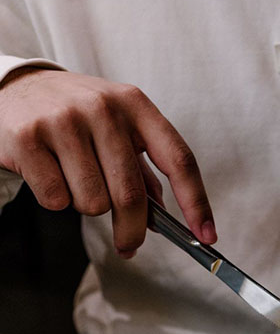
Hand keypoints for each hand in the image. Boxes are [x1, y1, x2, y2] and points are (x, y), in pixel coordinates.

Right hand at [0, 67, 215, 256]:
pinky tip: (50, 174)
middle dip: (132, 231)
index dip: (196, 202)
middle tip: (128, 245)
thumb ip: (144, 169)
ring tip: (74, 180)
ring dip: (87, 206)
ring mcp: (64, 121)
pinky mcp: (29, 137)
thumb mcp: (118, 128)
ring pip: (93, 203)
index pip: (179, 159)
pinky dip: (56, 200)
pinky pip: (57, 200)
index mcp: (134, 104)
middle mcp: (103, 108)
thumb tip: (164, 219)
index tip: (206, 236)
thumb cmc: (77, 117)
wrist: (16, 88)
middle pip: (132, 196)